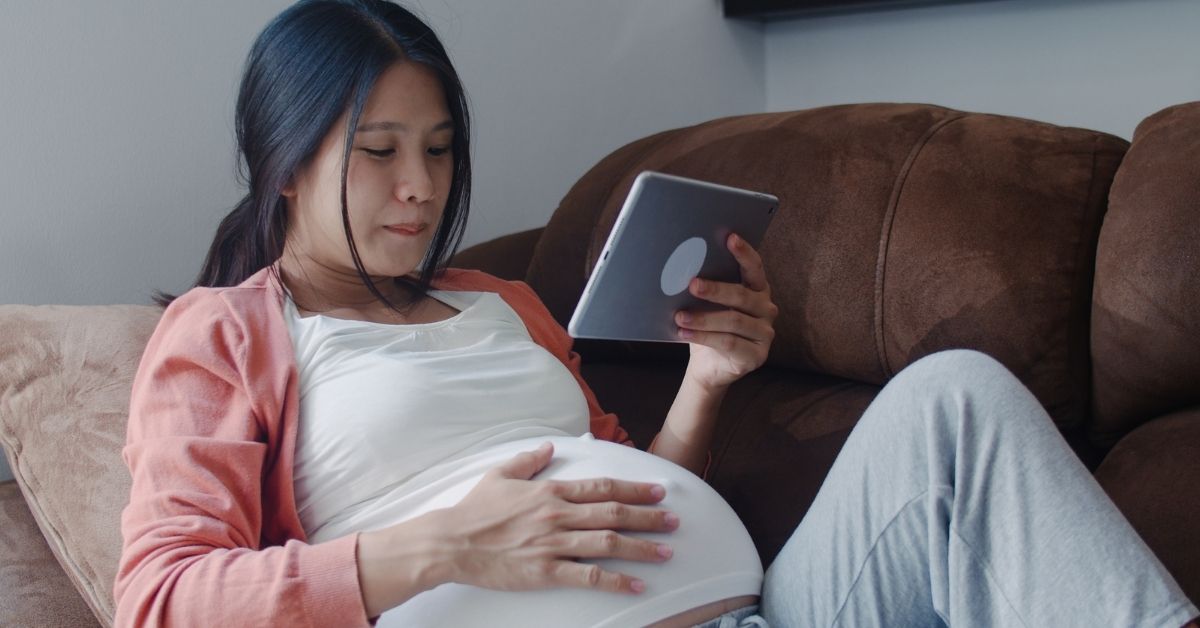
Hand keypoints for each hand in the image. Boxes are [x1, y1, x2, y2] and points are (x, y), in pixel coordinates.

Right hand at [434, 442, 676, 594]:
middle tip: (675, 520)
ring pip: (608, 542)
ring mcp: (554, 543)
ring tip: (666, 551)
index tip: (657, 490)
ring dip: (641, 547)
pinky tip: (636, 584)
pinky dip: (616, 580)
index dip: (634, 488)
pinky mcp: (546, 571)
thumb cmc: (473, 511)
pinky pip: (588, 575)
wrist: (450, 542)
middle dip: (649, 516)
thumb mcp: (500, 475)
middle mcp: (558, 515)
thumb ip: (528, 460)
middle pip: (614, 513)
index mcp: (550, 491)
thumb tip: (550, 446)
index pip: (602, 487)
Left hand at [675, 233, 777, 390]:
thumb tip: (683, 268)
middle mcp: (767, 310)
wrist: (708, 366)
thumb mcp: (707, 306)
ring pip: (733, 320)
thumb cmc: (708, 328)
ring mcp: (765, 333)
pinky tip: (684, 332)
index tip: (730, 238)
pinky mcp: (757, 355)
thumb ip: (705, 288)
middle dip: (715, 289)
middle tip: (692, 284)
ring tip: (679, 316)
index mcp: (757, 291)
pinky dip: (703, 337)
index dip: (743, 253)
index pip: (754, 268)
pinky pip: (728, 342)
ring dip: (703, 318)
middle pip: (741, 295)